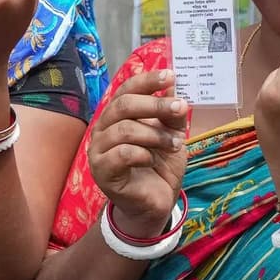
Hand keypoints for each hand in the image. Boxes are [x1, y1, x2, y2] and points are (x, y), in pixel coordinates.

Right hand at [87, 70, 187, 237]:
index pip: (125, 90)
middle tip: (181, 108)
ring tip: (175, 144)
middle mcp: (103, 129)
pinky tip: (153, 160)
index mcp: (116, 117)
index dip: (146, 81)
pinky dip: (143, 154)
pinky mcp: (101, 171)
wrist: (154, 204)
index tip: (170, 76)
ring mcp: (98, 150)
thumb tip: (171, 84)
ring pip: (124, 130)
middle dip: (155, 104)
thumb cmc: (159, 167)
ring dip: (155, 134)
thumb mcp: (171, 135)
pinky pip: (122, 154)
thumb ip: (170, 114)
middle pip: (122, 106)